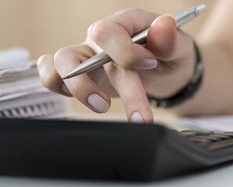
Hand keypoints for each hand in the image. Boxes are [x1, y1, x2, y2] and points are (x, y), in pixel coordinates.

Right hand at [37, 9, 195, 122]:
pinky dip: (57, 86)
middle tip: (139, 115)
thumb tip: (163, 25)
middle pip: (87, 55)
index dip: (124, 52)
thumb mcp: (180, 48)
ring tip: (104, 106)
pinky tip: (86, 99)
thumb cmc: (170, 56)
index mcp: (124, 23)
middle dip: (114, 87)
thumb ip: (171, 40)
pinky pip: (52, 73)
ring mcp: (87, 55)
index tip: (150, 64)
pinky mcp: (80, 75)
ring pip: (62, 63)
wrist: (168, 73)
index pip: (107, 32)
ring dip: (80, 89)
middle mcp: (101, 38)